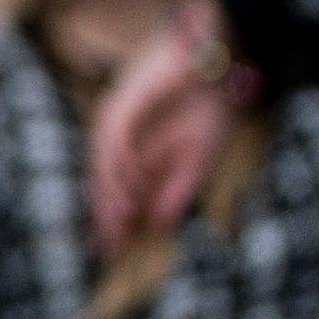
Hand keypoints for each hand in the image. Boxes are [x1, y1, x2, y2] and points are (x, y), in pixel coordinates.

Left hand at [89, 0, 234, 259]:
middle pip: (100, 180)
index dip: (110, 222)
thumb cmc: (206, 107)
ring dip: (108, 195)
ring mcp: (117, 116)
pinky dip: (118, 164)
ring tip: (117, 224)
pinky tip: (127, 187)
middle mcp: (117, 135)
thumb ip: (175, 190)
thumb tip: (157, 224)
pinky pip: (113, 137)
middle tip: (107, 248)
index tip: (111, 255)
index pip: (112, 190)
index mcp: (132, 150)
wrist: (217, 64)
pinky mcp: (123, 100)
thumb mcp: (195, 160)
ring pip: (102, 162)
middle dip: (104, 216)